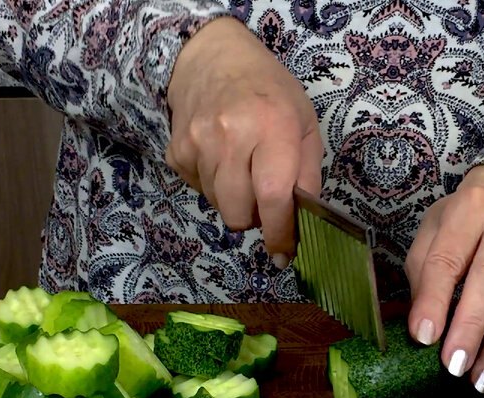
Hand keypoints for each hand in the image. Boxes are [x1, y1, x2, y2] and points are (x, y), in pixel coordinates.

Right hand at [166, 17, 322, 266]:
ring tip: (244, 170)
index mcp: (272, 127)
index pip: (273, 196)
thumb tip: (303, 221)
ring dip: (236, 202)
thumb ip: (307, 174)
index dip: (279, 232)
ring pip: (219, 206)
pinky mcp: (176, 151)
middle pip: (239, 213)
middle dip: (256, 219)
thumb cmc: (270, 92)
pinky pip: (199, 191)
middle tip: (266, 200)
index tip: (284, 253)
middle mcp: (231, 136)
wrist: (212, 58)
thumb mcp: (305, 124)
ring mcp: (198, 144)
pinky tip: (222, 159)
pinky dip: (214, 187)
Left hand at [405, 165, 483, 392]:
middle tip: (453, 364)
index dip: (434, 299)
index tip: (423, 336)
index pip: (449, 257)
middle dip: (471, 326)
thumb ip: (424, 273)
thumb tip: (424, 329)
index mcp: (471, 208)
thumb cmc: (465, 218)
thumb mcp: (434, 230)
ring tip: (478, 380)